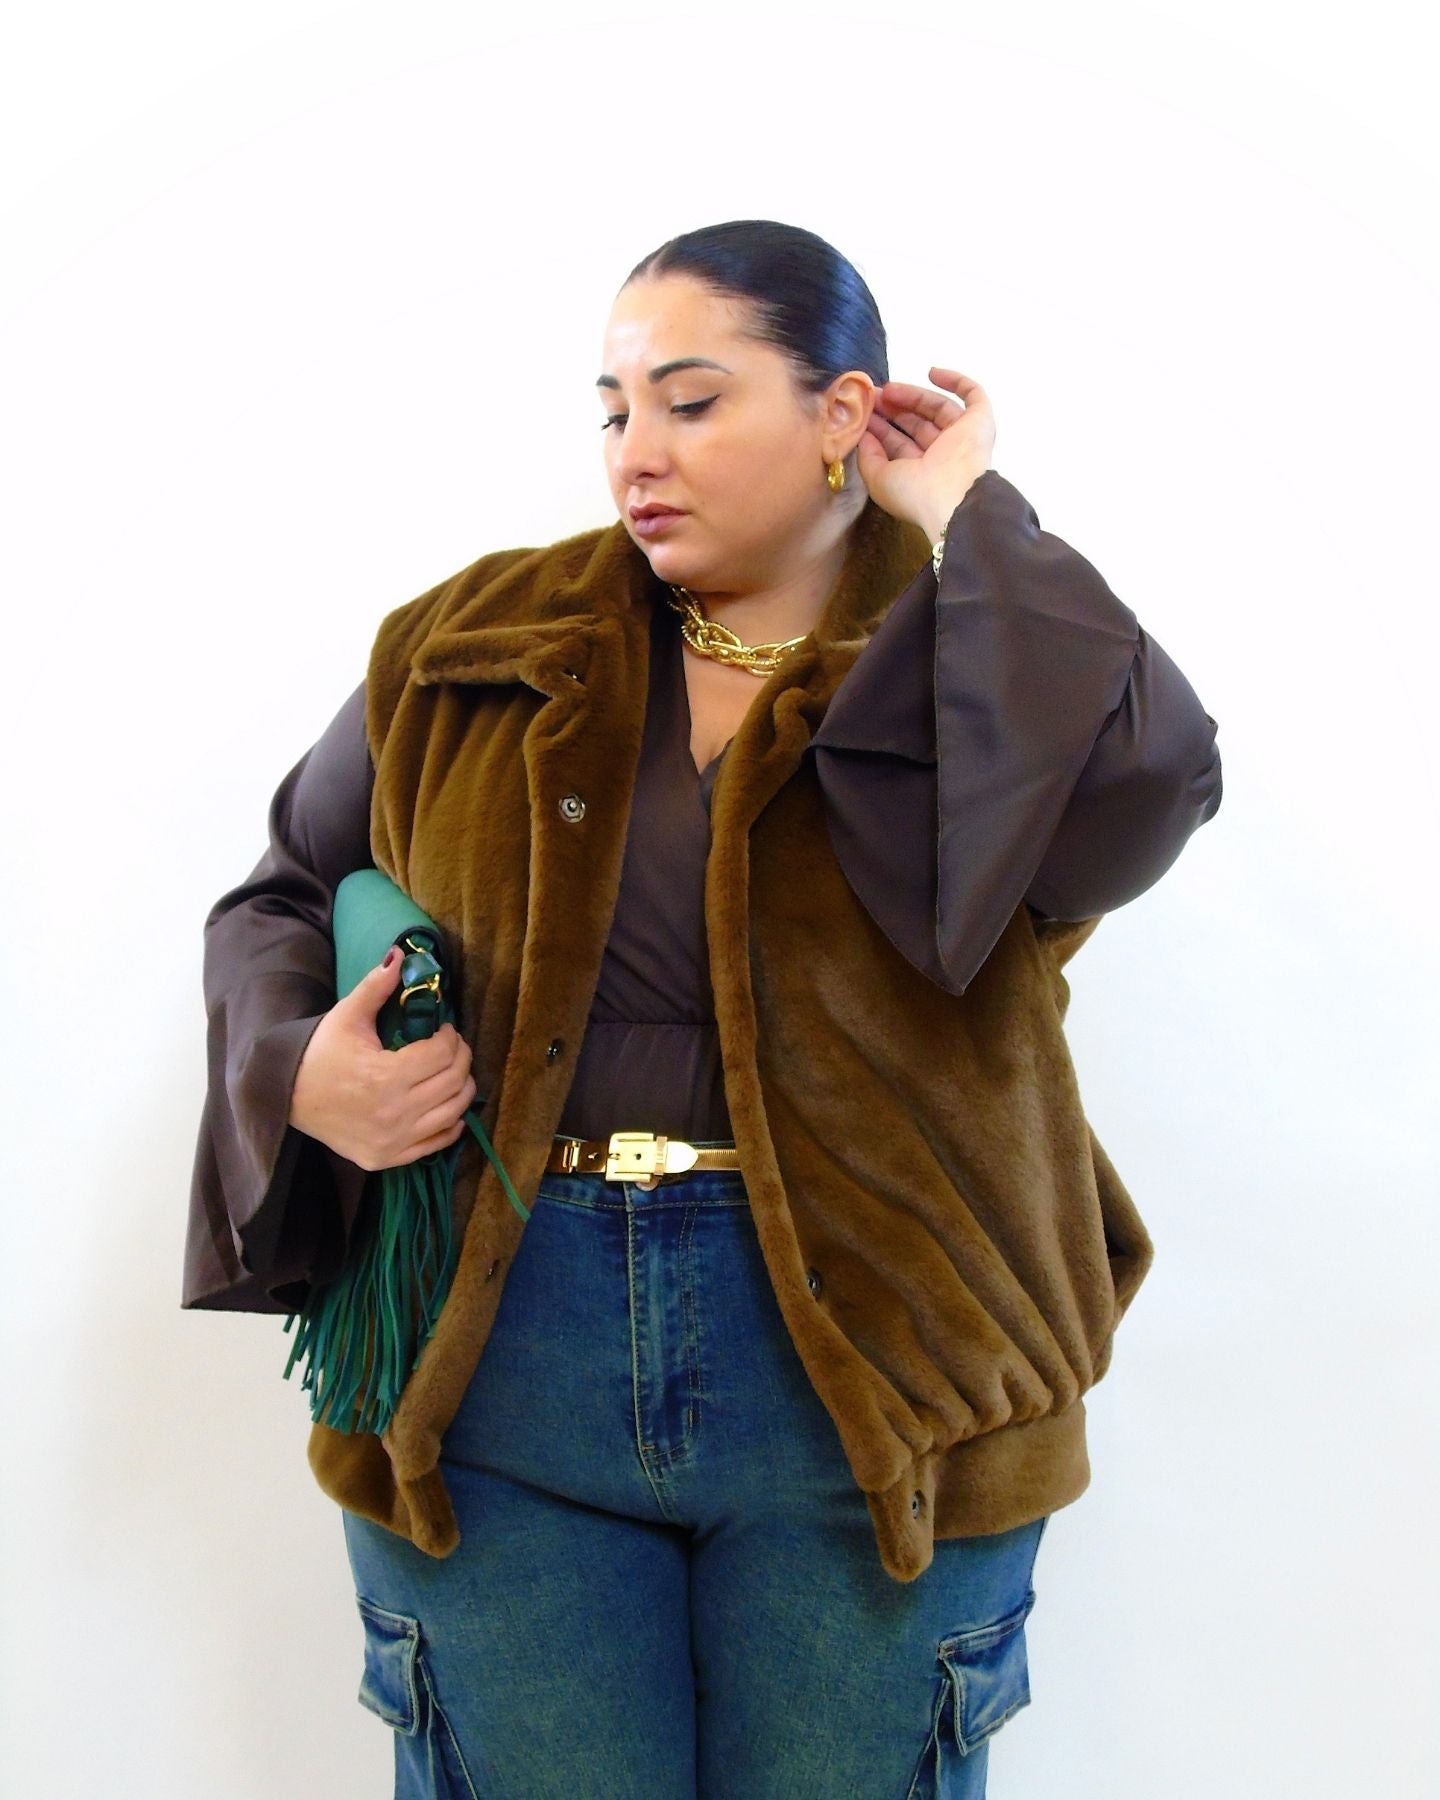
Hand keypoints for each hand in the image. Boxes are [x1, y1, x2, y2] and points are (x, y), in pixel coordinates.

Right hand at [289, 950, 478, 1169]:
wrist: (288, 1097)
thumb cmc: (320, 1053)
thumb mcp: (346, 1016)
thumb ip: (376, 986)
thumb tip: (400, 953)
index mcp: (385, 1077)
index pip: (442, 1054)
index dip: (450, 1036)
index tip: (443, 1028)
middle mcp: (394, 1113)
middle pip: (454, 1081)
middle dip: (461, 1057)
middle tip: (452, 1046)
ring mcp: (393, 1140)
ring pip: (453, 1112)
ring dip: (462, 1088)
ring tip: (454, 1071)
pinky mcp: (389, 1158)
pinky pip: (438, 1143)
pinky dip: (452, 1123)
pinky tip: (448, 1105)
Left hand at [854, 367, 995, 536]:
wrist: (952, 495)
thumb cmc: (913, 493)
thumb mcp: (879, 480)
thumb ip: (868, 457)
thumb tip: (864, 436)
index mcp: (921, 473)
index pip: (900, 445)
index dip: (881, 428)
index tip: (864, 414)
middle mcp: (943, 455)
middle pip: (918, 424)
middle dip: (894, 409)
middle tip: (874, 397)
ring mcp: (962, 437)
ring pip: (938, 408)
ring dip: (913, 395)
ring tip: (889, 389)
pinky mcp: (980, 421)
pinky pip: (972, 395)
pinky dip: (956, 381)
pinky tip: (932, 372)